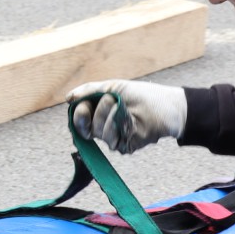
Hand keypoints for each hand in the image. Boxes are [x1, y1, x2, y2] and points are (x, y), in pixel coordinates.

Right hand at [68, 80, 186, 154]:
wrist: (166, 105)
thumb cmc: (141, 95)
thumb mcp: (112, 86)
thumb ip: (89, 90)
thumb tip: (68, 98)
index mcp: (99, 113)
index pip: (80, 120)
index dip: (78, 114)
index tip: (82, 105)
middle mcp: (104, 128)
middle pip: (86, 128)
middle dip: (94, 113)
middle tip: (107, 101)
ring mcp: (115, 138)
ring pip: (99, 133)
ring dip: (109, 116)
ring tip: (122, 105)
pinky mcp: (125, 147)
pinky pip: (112, 141)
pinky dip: (119, 126)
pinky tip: (130, 119)